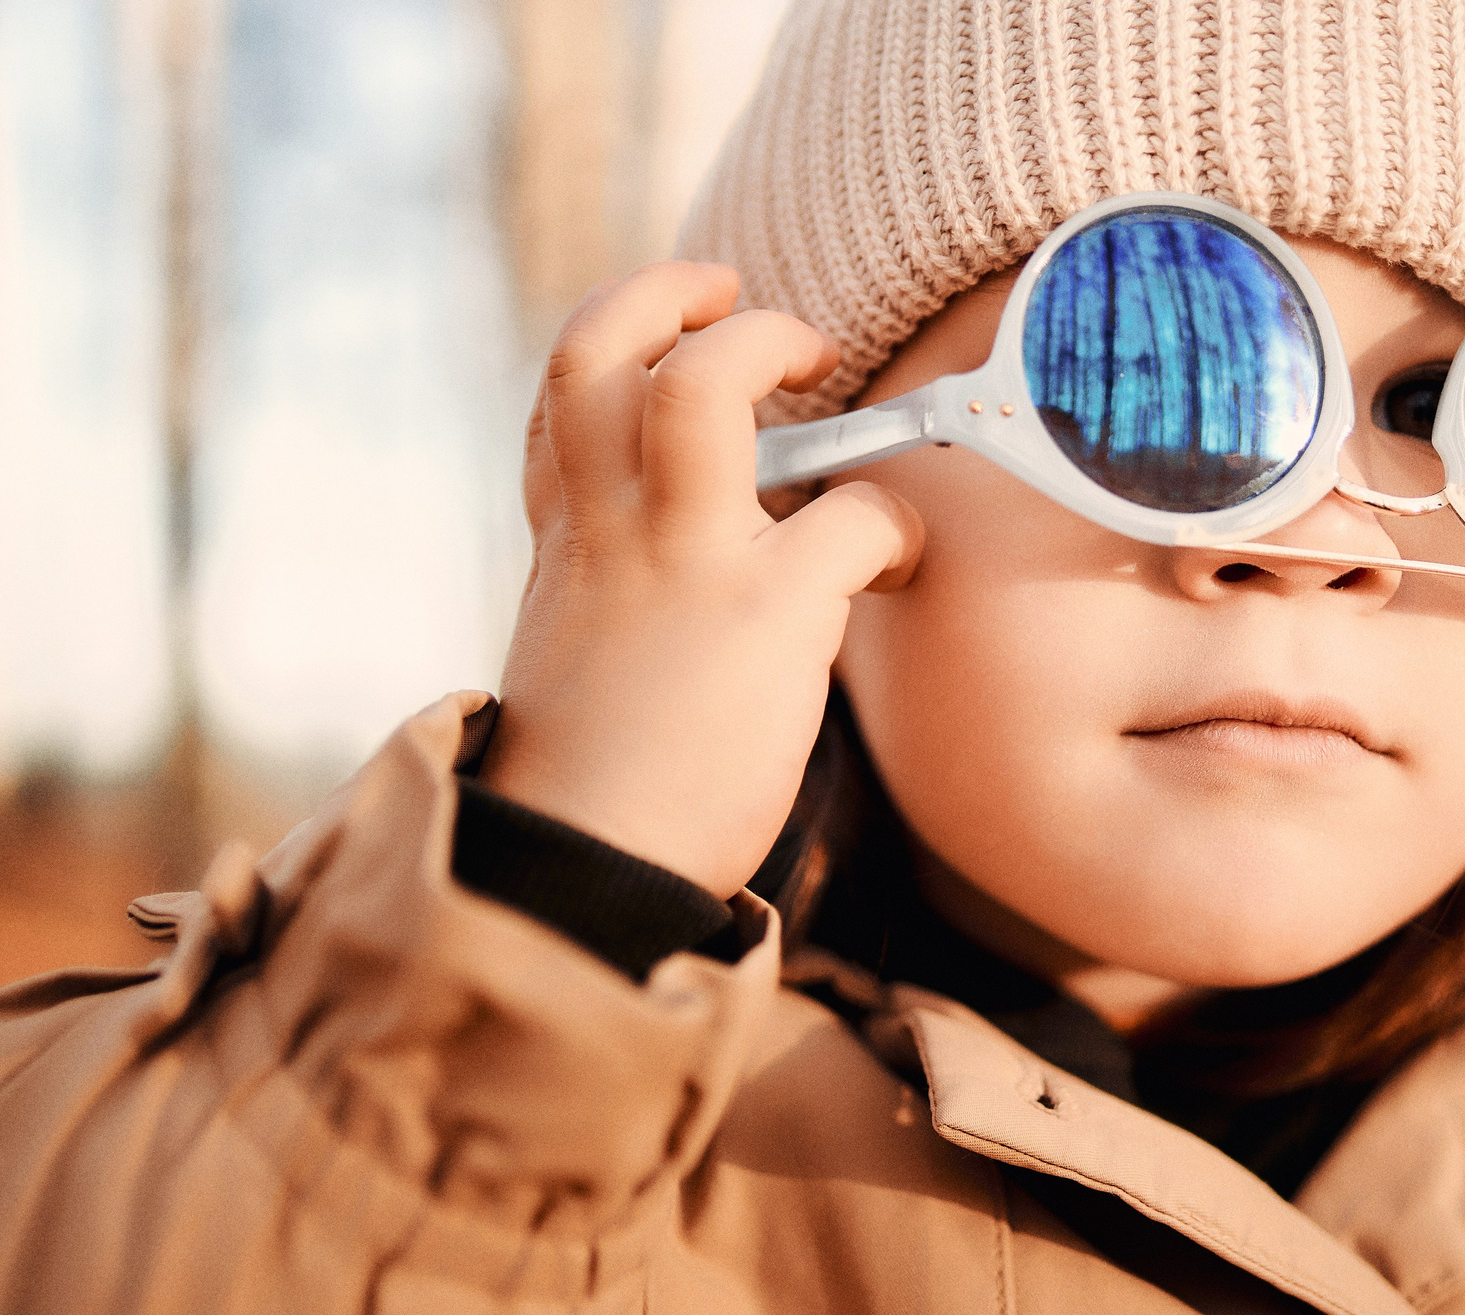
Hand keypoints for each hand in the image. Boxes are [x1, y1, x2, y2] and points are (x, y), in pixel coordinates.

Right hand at [480, 263, 923, 896]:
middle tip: (749, 310)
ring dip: (771, 346)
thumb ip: (619, 599)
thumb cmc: (593, 794)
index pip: (560, 397)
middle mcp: (607, 529)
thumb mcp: (578, 665)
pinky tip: (904, 558)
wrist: (586, 871)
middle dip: (675, 294)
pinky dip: (896, 521)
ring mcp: (680, 559)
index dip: (618, 337)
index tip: (666, 339)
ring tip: (823, 369)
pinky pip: (853, 515)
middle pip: (602, 347)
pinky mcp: (762, 613)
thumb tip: (689, 599)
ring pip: (704, 383)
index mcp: (563, 544)